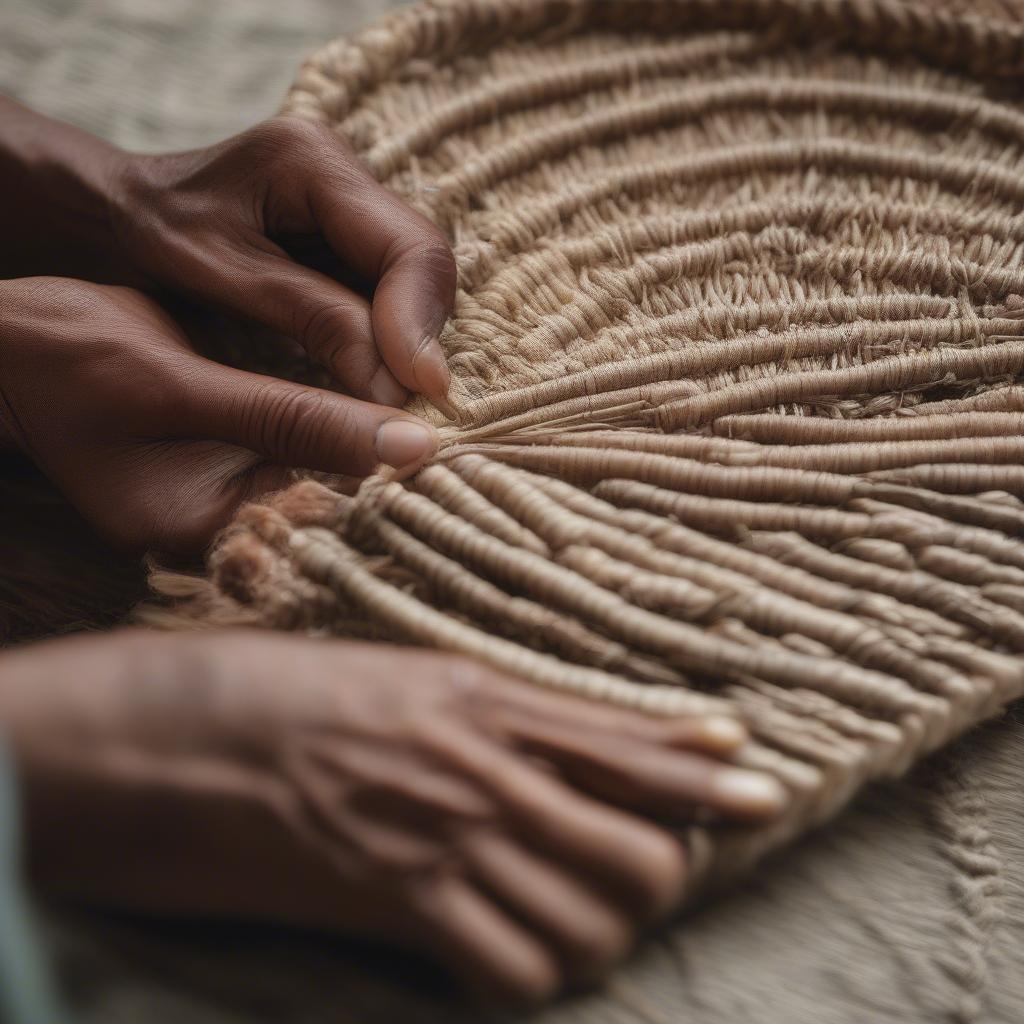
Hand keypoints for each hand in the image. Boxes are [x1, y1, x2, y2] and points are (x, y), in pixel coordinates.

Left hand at [0, 99, 455, 409]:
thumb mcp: (224, 279)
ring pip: (415, 281)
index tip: (419, 389)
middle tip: (415, 404)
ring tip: (399, 398)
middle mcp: (344, 174)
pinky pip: (389, 293)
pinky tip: (380, 375)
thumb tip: (396, 387)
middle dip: (421, 335)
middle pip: (423, 262)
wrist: (110, 220)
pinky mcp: (345, 239)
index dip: (419, 321)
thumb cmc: (148, 242)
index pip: (408, 246)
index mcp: (311, 162)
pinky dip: (391, 339)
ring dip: (411, 342)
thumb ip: (314, 320)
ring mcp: (350, 206)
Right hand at [0, 278, 438, 552]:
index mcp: (196, 528)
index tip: (460, 447)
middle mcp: (217, 534)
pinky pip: (302, 465)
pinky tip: (386, 410)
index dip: (396, 482)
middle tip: (468, 434)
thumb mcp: (179, 382)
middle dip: (395, 471)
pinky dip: (342, 437)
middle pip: (333, 513)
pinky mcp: (227, 476)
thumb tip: (409, 446)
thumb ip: (293, 418)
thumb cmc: (69, 358)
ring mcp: (221, 508)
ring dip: (378, 451)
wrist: (4, 353)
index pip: (324, 521)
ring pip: (325, 486)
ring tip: (441, 420)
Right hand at [1, 629, 784, 1002]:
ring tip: (588, 909)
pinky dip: (533, 967)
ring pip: (591, 918)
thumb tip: (575, 725)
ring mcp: (445, 839)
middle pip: (639, 845)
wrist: (186, 737)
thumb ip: (496, 703)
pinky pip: (512, 966)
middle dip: (663, 866)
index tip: (760, 786)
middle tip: (649, 862)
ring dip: (605, 925)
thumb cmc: (295, 690)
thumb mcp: (410, 672)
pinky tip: (517, 946)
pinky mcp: (399, 902)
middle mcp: (483, 767)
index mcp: (484, 695)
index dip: (702, 771)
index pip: (627, 739)